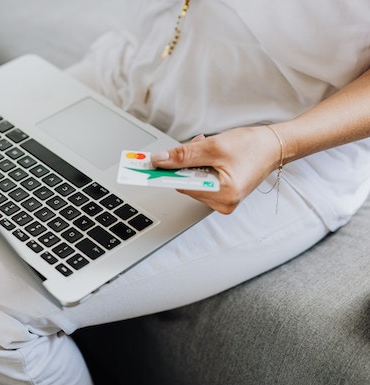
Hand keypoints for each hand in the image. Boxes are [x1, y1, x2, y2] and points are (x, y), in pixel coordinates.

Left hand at [151, 126, 282, 213]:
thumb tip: (159, 160)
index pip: (182, 186)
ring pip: (191, 182)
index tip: (145, 168)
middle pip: (185, 184)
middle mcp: (223, 203)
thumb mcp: (214, 146)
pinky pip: (200, 182)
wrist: (275, 146)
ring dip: (193, 163)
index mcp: (224, 195)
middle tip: (197, 145)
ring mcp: (223, 202)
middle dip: (186, 163)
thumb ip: (184, 155)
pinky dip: (200, 167)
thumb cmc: (252, 146)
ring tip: (210, 149)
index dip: (165, 173)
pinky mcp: (223, 196)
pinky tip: (212, 156)